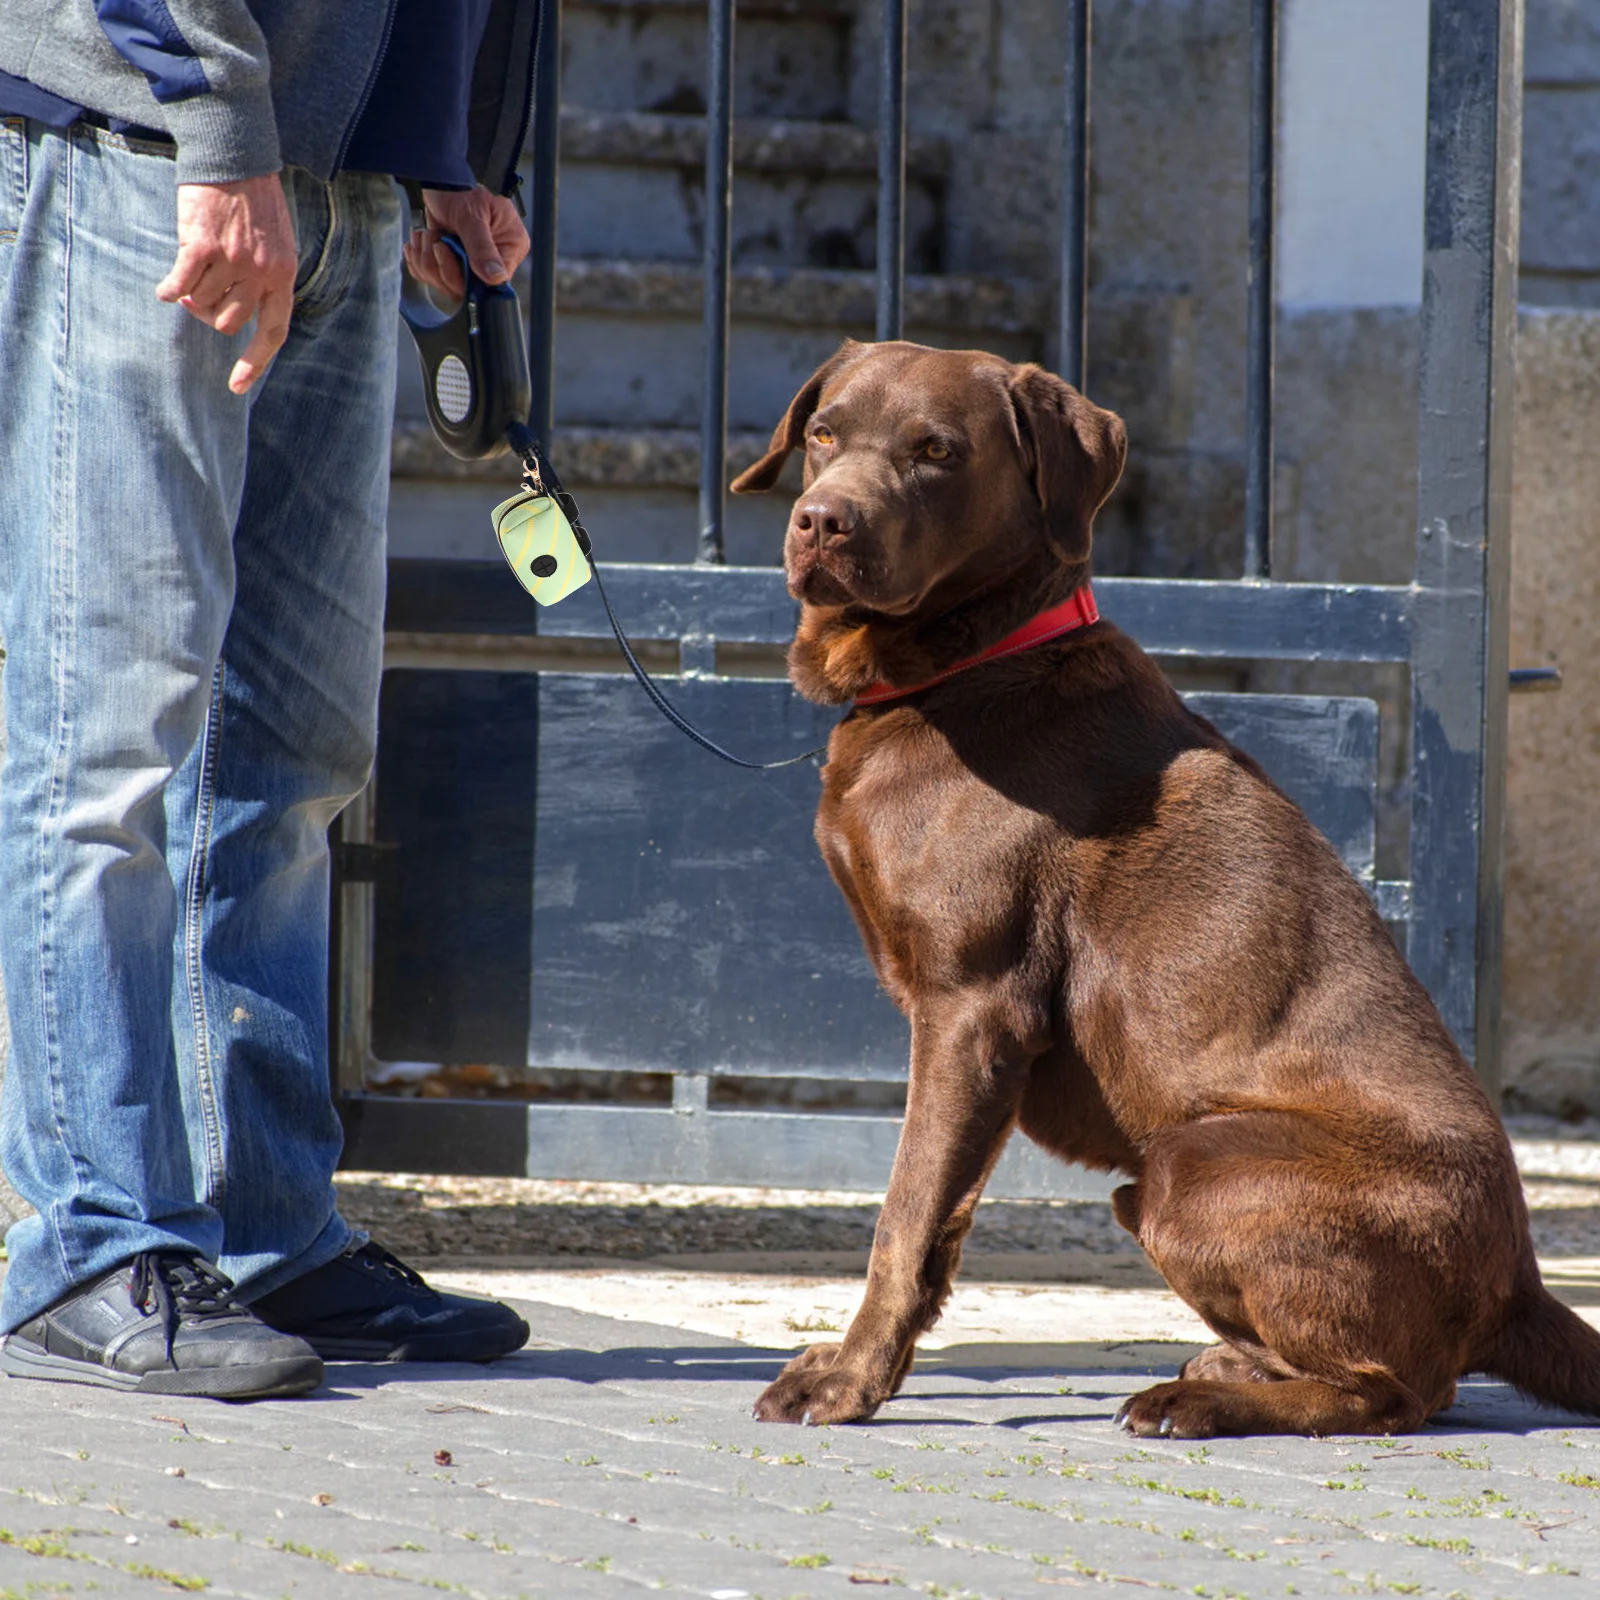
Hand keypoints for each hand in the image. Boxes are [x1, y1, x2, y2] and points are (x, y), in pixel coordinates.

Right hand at [156, 175, 297, 394]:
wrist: (236, 158)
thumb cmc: (254, 202)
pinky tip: (165, 288)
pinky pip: (181, 284)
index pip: (273, 332)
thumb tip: (236, 315)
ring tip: (192, 275)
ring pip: (203, 303)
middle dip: (211, 315)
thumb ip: (264, 278)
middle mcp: (260, 274)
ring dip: (192, 296)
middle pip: (229, 323)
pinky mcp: (202, 246)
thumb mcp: (275, 245)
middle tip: (201, 296)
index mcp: (283, 277)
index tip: (236, 386)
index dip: (255, 363)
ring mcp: (232, 261)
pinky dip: (170, 289)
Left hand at [404, 185, 529, 298]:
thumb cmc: (462, 190)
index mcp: (509, 249)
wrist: (441, 179)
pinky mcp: (451, 264)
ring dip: (427, 260)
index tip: (448, 253)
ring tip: (427, 235)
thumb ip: (482, 248)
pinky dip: (419, 259)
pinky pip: (431, 277)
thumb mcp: (472, 216)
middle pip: (466, 288)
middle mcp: (493, 261)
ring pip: (444, 284)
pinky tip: (420, 241)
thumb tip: (496, 278)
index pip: (495, 282)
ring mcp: (471, 264)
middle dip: (441, 266)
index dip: (469, 279)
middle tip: (434, 239)